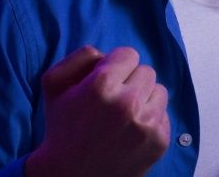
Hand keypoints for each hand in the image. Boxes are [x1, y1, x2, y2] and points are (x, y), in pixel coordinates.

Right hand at [25, 46, 170, 176]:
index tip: (108, 80)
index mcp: (101, 84)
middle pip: (146, 71)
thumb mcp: (54, 85)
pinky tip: (131, 131)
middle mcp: (128, 102)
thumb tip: (107, 53)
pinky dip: (150, 119)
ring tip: (124, 115)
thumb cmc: (62, 127)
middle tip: (114, 100)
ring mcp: (146, 123)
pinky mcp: (159, 140)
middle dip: (130, 82)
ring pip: (159, 91)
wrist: (70, 175)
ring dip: (144, 99)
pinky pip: (164, 114)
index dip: (116, 65)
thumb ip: (80, 58)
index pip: (129, 54)